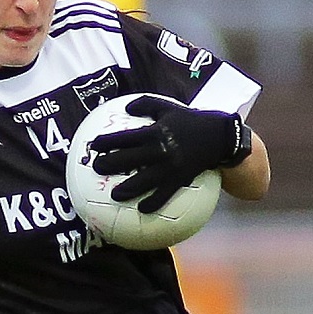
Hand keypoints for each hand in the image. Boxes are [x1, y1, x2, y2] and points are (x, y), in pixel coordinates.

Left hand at [89, 95, 249, 208]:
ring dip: (126, 189)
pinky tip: (142, 210)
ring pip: (143, 181)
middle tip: (96, 168)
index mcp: (155, 132)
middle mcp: (159, 150)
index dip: (107, 142)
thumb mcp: (168, 107)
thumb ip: (146, 104)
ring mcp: (169, 167)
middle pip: (128, 160)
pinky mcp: (180, 180)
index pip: (125, 137)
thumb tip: (126, 108)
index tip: (94, 146)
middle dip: (109, 164)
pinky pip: (164, 195)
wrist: (218, 136)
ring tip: (113, 195)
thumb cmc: (190, 121)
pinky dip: (153, 203)